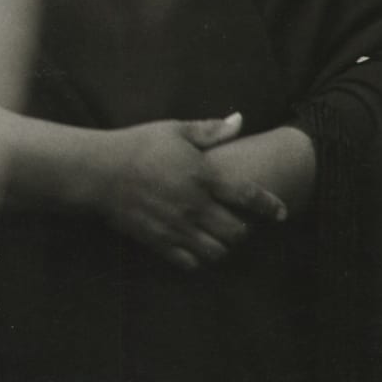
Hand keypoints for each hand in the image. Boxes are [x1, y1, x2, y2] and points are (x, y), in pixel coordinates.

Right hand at [87, 113, 287, 270]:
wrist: (98, 172)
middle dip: (244, 229)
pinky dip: (198, 258)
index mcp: (205, 177)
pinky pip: (188, 262)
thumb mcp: (178, 130)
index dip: (270, 206)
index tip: (283, 213)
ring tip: (220, 237)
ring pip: (215, 252)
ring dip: (223, 246)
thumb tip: (240, 119)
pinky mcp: (156, 242)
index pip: (249, 196)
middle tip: (242, 223)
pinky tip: (197, 247)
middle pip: (236, 232)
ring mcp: (176, 227)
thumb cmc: (139, 145)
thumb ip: (212, 130)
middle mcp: (195, 206)